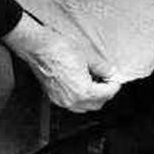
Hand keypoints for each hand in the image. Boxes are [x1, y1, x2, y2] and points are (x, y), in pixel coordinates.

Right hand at [2, 14, 121, 112]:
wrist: (38, 46)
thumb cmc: (58, 48)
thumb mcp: (87, 55)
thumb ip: (102, 67)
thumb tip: (110, 72)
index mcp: (83, 92)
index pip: (106, 94)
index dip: (114, 85)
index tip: (116, 79)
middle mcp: (72, 100)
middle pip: (97, 104)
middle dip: (104, 93)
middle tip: (108, 80)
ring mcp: (61, 100)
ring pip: (84, 107)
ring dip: (92, 98)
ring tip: (95, 82)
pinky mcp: (53, 96)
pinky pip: (72, 103)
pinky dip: (80, 97)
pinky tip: (81, 84)